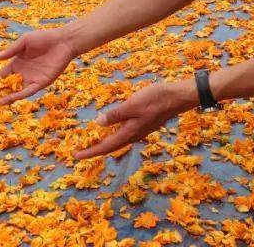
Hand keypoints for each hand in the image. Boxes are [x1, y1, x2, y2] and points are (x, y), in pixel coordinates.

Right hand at [0, 28, 76, 104]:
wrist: (62, 42)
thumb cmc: (43, 38)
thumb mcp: (25, 41)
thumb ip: (12, 50)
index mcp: (17, 62)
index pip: (3, 74)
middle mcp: (23, 73)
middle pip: (8, 85)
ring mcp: (32, 79)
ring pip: (17, 91)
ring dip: (6, 97)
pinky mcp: (41, 83)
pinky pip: (28, 91)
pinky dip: (19, 96)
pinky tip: (10, 99)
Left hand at [74, 80, 197, 159]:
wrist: (177, 97)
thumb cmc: (155, 99)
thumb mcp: (132, 105)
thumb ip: (115, 114)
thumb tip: (98, 123)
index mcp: (129, 132)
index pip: (105, 146)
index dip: (90, 151)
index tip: (76, 156)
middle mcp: (134, 135)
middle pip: (111, 146)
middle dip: (95, 149)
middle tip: (81, 151)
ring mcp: (140, 130)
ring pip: (118, 140)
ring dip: (104, 143)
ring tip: (92, 142)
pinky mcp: (143, 124)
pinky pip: (124, 133)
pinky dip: (114, 134)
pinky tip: (111, 128)